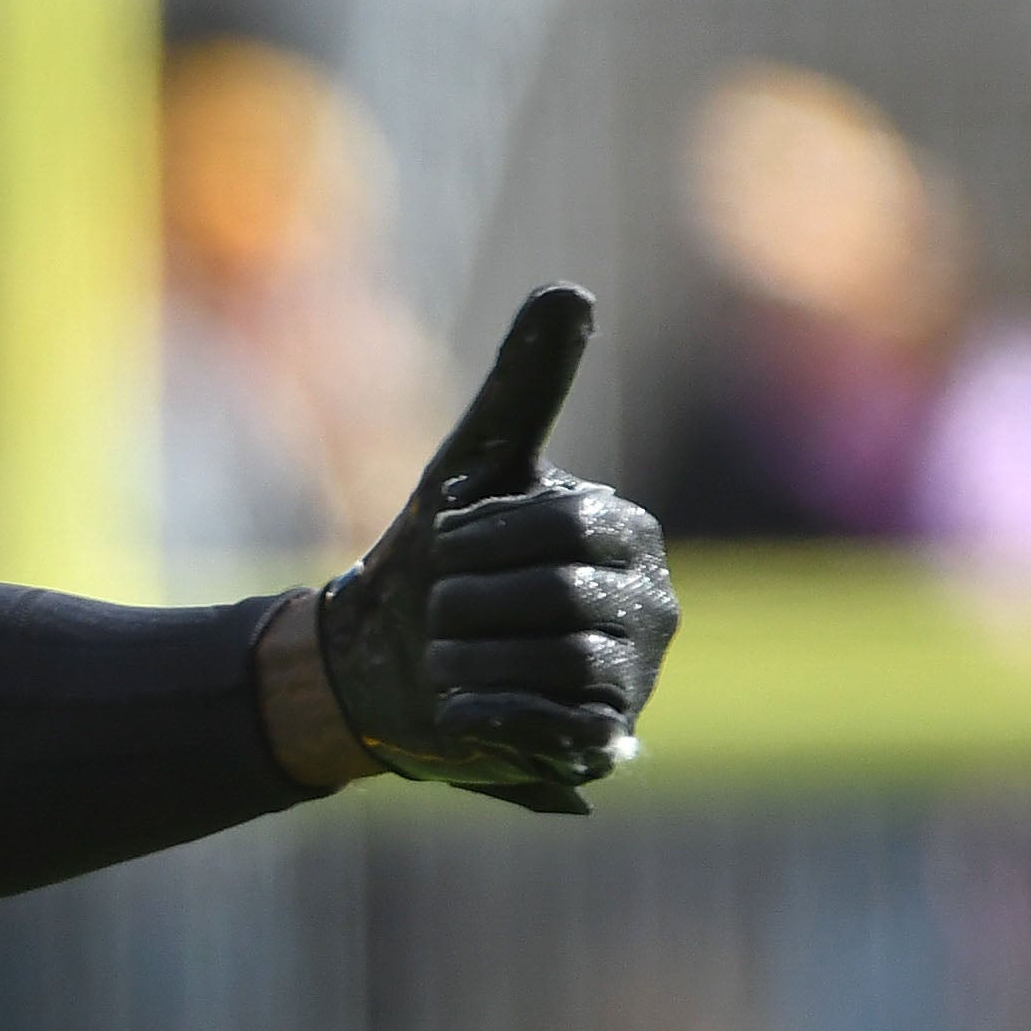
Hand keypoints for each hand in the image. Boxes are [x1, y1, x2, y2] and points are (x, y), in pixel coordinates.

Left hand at [311, 285, 673, 810]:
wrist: (380, 662)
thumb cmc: (437, 558)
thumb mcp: (473, 464)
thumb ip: (524, 385)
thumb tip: (570, 288)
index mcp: (626, 532)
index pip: (567, 525)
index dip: (484, 536)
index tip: (444, 542)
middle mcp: (651, 605)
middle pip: (559, 599)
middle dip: (468, 602)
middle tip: (437, 611)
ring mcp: (633, 678)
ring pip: (561, 665)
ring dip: (471, 660)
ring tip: (442, 657)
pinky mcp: (603, 742)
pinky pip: (564, 731)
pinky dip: (494, 717)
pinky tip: (454, 706)